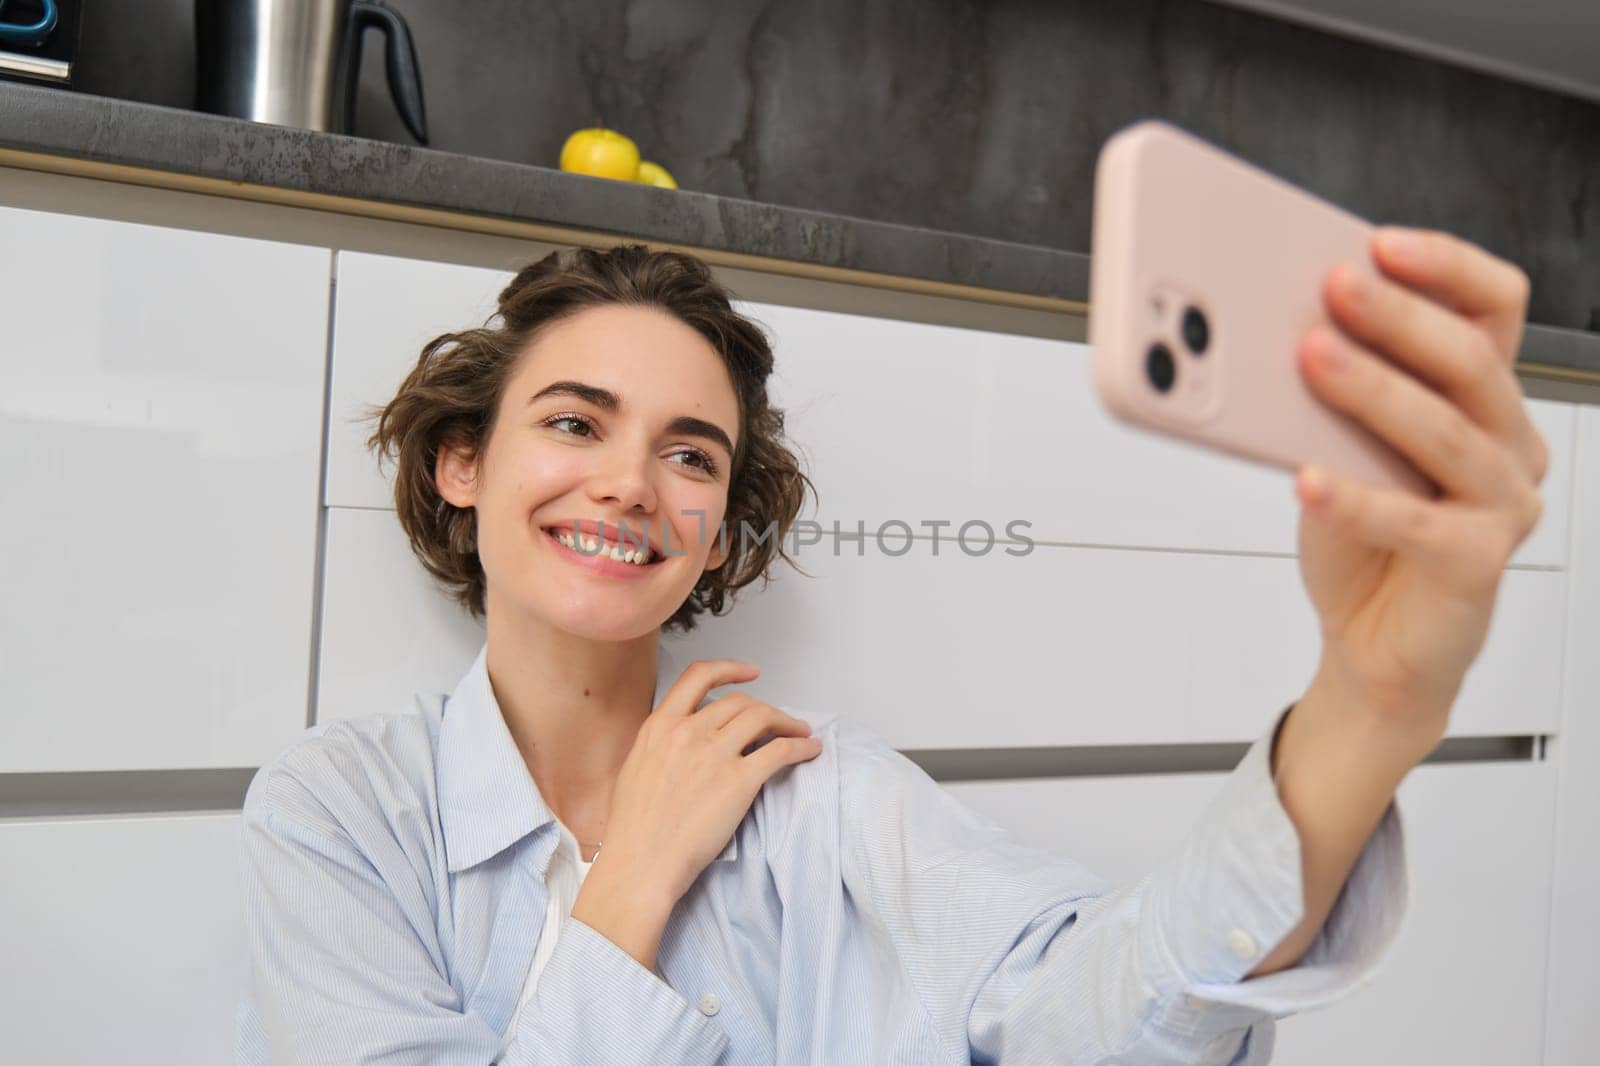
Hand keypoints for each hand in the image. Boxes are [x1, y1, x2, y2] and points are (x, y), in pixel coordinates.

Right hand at [572, 660, 822, 966]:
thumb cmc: (633, 829)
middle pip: (740, 702)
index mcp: (660, 726)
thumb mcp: (634, 768)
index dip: (729, 669)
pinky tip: (810, 750)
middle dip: (765, 708)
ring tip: (801, 732)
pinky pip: (780, 750)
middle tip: (779, 721)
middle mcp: (688, 731)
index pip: (698, 677)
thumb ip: (659, 745)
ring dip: (788, 722)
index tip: (750, 672)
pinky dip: (801, 747)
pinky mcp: (739, 780)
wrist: (640, 863)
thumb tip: (678, 741)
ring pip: (762, 717)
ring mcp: (715, 754)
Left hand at [1292, 226, 1549, 757]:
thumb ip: (1331, 393)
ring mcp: (1501, 504)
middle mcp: (1508, 443)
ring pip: (1447, 431)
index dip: (1447, 266)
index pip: (1495, 306)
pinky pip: (1415, 521)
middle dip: (1398, 316)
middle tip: (1333, 287)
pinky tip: (1308, 478)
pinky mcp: (1476, 563)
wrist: (1373, 645)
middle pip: (1472, 359)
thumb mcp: (1339, 445)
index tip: (1378, 243)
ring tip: (1311, 359)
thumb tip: (1277, 327)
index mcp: (1483, 398)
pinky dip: (1355, 497)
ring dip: (1374, 389)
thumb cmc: (1361, 537)